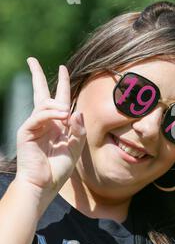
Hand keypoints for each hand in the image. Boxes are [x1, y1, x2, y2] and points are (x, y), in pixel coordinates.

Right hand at [15, 58, 85, 196]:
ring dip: (57, 105)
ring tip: (66, 116)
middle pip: (40, 93)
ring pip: (43, 103)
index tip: (63, 68)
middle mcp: (45, 122)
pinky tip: (62, 117)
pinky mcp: (26, 131)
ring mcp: (34, 125)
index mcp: (57, 124)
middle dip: (37, 75)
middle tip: (32, 60)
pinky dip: (51, 114)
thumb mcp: (76, 147)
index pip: (59, 99)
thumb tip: (76, 110)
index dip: (62, 84)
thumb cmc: (59, 168)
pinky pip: (39, 115)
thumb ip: (79, 129)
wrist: (44, 184)